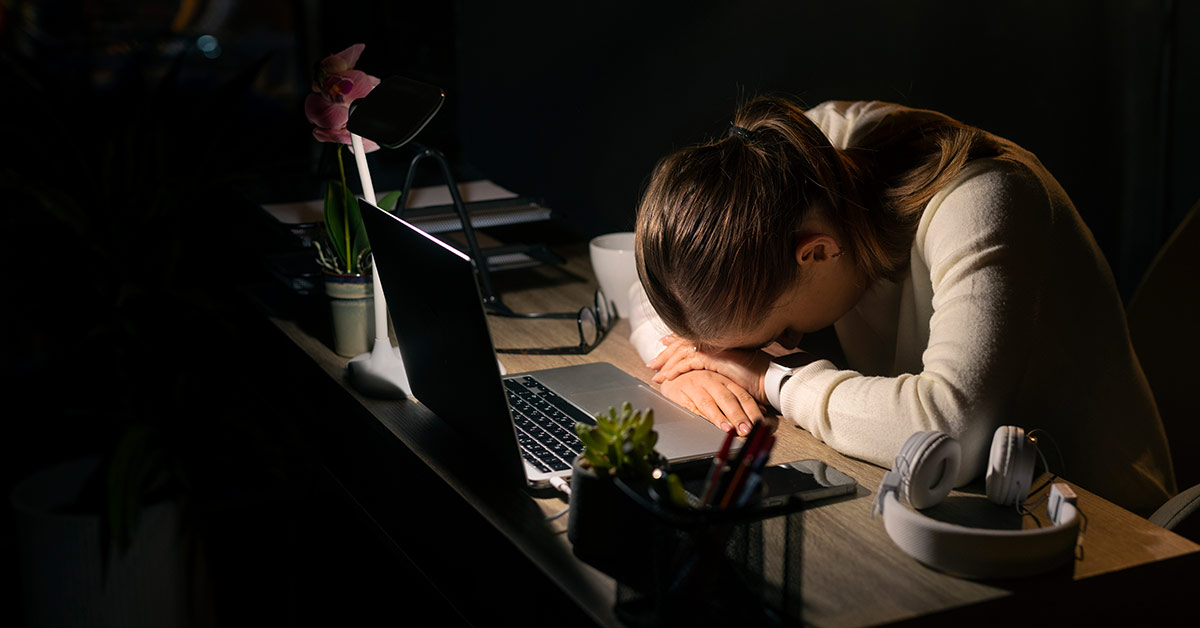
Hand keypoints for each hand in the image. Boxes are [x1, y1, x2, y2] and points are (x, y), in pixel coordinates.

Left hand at [648, 335, 771, 402]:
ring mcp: (715, 346)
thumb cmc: (754, 376)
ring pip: (682, 352)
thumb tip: (704, 362)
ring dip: (667, 364)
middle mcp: (715, 338)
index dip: (675, 340)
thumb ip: (716, 360)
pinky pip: (688, 363)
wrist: (768, 380)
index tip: (663, 344)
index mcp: (719, 338)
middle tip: (652, 363)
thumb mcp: (731, 366)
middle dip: (665, 354)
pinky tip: (668, 378)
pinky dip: (676, 370)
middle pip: (682, 343)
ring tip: (657, 375)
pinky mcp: (714, 357)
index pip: (691, 336)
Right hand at [659, 370, 763, 435]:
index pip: (742, 395)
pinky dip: (702, 415)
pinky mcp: (682, 391)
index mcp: (725, 380)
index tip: (759, 425)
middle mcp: (712, 381)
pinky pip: (693, 405)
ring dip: (722, 417)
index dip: (751, 410)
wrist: (671, 373)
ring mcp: (697, 385)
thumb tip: (762, 411)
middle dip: (739, 416)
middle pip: (729, 399)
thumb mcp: (721, 387)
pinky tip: (708, 423)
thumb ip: (739, 398)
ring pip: (712, 402)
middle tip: (747, 430)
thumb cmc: (698, 382)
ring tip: (730, 429)